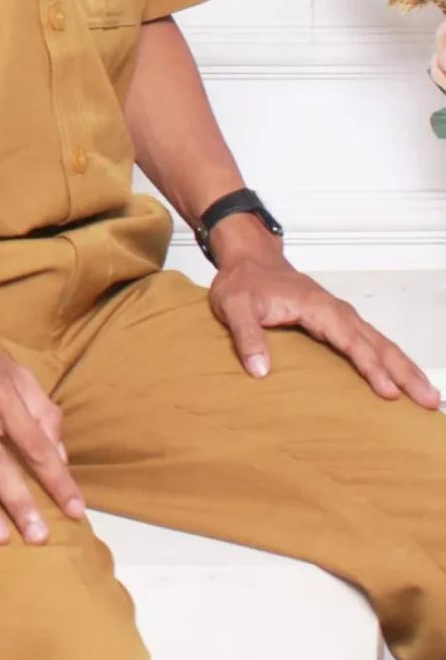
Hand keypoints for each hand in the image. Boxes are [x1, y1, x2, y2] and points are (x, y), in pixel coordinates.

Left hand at [208, 230, 441, 405]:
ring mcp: (340, 316)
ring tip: (427, 395)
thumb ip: (246, 335)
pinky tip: (400, 378)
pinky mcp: (338, 322)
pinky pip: (370, 342)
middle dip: (404, 372)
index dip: (370, 367)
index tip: (387, 392)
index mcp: (317, 307)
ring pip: (381, 343)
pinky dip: (390, 360)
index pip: (351, 341)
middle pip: (378, 343)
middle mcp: (336, 311)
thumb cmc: (242, 283)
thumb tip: (260, 370)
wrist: (248, 259)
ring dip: (405, 368)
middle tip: (428, 400)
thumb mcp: (233, 307)